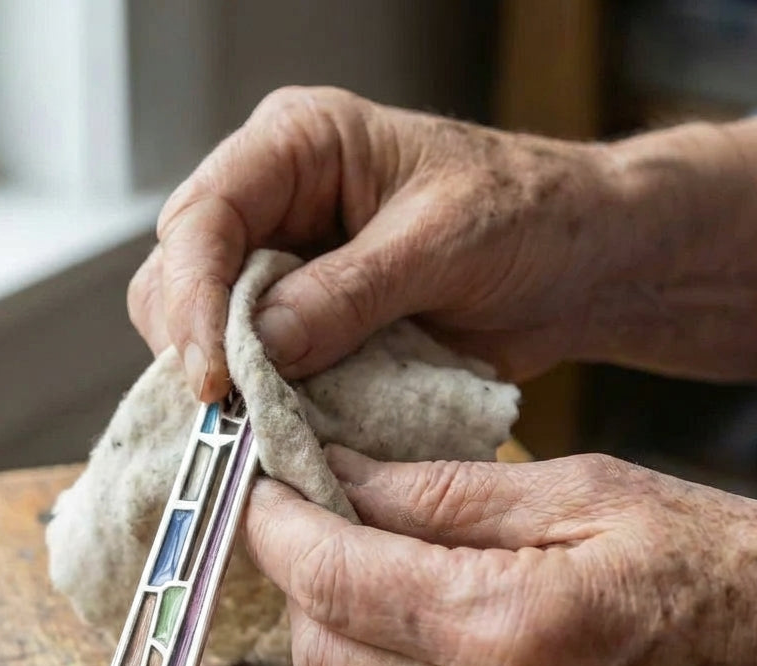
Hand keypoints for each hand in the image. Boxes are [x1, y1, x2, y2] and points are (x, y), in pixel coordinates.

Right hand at [128, 87, 756, 400]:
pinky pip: (255, 370)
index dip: (194, 299)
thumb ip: (350, 293)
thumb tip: (262, 348)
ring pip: (205, 331)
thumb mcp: (443, 242)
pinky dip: (263, 404)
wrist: (578, 265)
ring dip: (227, 382)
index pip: (203, 218)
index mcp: (297, 147)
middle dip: (195, 346)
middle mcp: (273, 205)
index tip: (212, 377)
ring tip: (260, 423)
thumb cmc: (527, 216)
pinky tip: (283, 427)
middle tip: (228, 412)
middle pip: (178, 276)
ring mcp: (283, 271)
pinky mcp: (303, 328)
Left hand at [242, 445, 756, 665]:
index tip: (261, 492)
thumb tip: (339, 475)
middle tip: (321, 528)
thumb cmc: (724, 569)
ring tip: (382, 588)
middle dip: (302, 585)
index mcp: (508, 628)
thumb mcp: (587, 494)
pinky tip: (435, 655)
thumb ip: (443, 493)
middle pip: (321, 654)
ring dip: (344, 645)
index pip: (333, 578)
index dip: (278, 529)